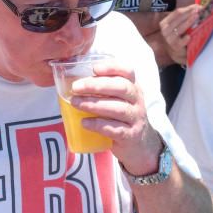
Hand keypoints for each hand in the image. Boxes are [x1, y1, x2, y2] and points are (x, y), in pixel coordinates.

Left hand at [69, 60, 163, 175]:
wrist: (139, 145)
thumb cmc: (121, 117)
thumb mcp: (117, 100)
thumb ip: (102, 90)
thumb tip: (73, 83)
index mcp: (133, 87)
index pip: (127, 72)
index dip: (112, 67)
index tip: (94, 68)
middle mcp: (137, 100)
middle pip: (121, 88)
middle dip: (96, 86)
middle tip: (76, 88)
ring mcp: (136, 118)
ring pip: (118, 108)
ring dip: (94, 105)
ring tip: (75, 103)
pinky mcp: (131, 136)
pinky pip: (115, 129)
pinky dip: (98, 125)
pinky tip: (84, 123)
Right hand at [159, 4, 200, 65]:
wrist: (176, 52)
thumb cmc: (178, 36)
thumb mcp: (178, 25)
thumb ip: (185, 17)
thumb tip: (198, 7)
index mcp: (165, 22)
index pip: (177, 12)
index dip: (188, 8)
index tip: (197, 6)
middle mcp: (165, 30)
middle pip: (179, 17)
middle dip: (190, 12)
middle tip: (199, 9)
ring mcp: (169, 39)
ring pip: (179, 28)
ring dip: (188, 22)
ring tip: (197, 17)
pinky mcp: (174, 47)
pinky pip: (180, 41)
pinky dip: (184, 39)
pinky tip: (189, 36)